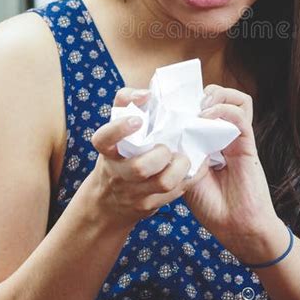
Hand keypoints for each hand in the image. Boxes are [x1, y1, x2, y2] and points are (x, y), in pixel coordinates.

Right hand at [88, 87, 203, 229]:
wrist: (110, 199)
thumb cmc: (120, 152)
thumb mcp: (116, 127)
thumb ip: (127, 102)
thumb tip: (146, 94)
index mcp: (107, 149)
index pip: (105, 138)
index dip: (120, 129)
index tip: (138, 120)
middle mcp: (117, 172)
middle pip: (139, 167)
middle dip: (160, 155)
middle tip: (167, 147)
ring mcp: (134, 192)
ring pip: (163, 183)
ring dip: (179, 167)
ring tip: (183, 157)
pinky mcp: (150, 205)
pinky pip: (176, 192)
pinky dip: (190, 177)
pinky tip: (195, 165)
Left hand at [183, 85, 284, 262]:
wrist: (236, 227)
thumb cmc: (210, 205)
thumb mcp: (184, 175)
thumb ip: (180, 153)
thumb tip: (163, 132)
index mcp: (209, 141)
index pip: (204, 107)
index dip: (189, 100)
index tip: (171, 102)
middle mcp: (223, 135)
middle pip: (220, 96)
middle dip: (203, 93)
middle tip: (187, 104)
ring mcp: (236, 138)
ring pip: (236, 99)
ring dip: (217, 97)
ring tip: (201, 108)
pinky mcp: (247, 144)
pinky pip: (240, 116)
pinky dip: (223, 111)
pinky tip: (207, 119)